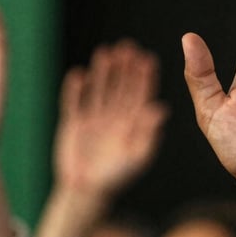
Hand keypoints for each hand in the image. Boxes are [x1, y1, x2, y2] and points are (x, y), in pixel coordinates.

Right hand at [53, 40, 167, 194]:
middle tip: (127, 47)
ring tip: (105, 52)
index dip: (144, 77)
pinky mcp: (73, 123)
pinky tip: (79, 74)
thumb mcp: (137, 156)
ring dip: (102, 71)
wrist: (88, 189)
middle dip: (124, 67)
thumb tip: (161, 109)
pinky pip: (74, 102)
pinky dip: (75, 90)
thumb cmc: (118, 175)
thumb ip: (148, 133)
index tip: (148, 58)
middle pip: (120, 86)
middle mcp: (114, 115)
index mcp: (132, 122)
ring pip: (99, 89)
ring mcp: (94, 117)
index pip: (140, 94)